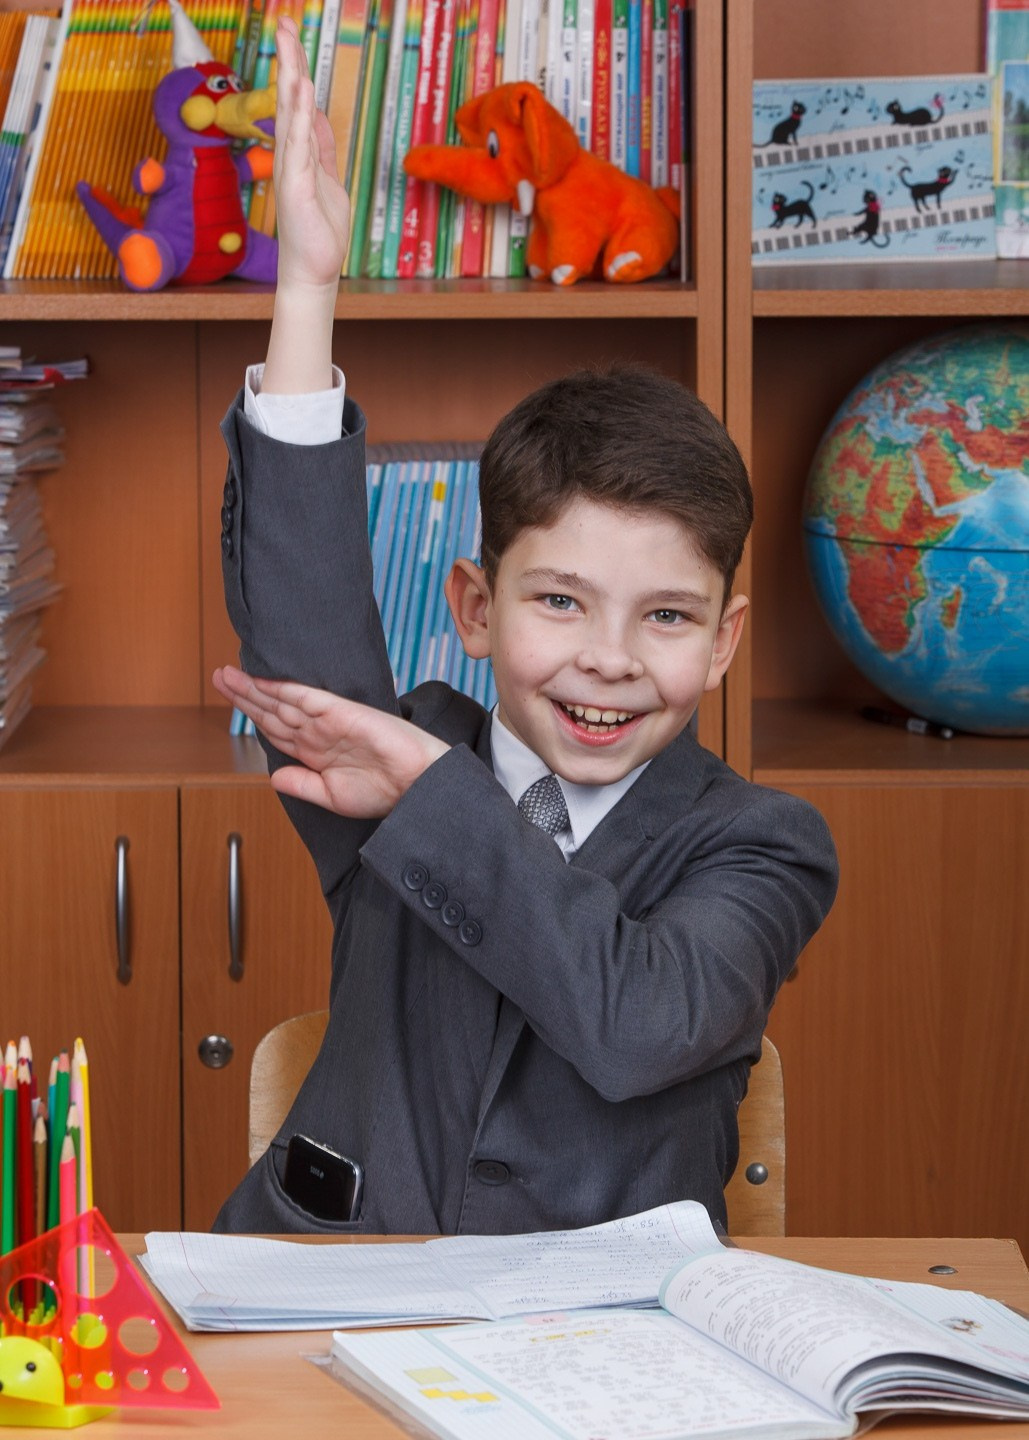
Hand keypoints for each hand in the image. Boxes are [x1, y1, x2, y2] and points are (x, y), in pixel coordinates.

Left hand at [213, 666, 449, 817]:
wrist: (416, 786)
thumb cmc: (384, 793)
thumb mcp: (332, 797)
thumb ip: (302, 785)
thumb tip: (272, 777)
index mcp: (316, 753)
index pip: (276, 730)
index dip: (253, 715)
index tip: (232, 701)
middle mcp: (318, 733)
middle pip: (272, 710)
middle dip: (244, 695)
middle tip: (219, 677)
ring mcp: (328, 721)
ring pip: (281, 701)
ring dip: (253, 688)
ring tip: (227, 675)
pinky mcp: (340, 711)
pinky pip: (304, 697)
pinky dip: (281, 688)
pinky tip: (259, 681)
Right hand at [272, 17, 349, 288]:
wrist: (313, 270)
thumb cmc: (319, 231)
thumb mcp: (328, 179)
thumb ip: (322, 147)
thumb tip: (317, 116)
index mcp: (299, 153)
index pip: (297, 101)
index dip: (296, 68)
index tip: (292, 35)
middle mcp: (290, 156)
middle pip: (289, 98)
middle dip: (289, 59)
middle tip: (284, 22)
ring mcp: (290, 169)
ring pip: (290, 114)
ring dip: (291, 77)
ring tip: (289, 42)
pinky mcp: (295, 186)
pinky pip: (296, 144)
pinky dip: (297, 115)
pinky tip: (298, 89)